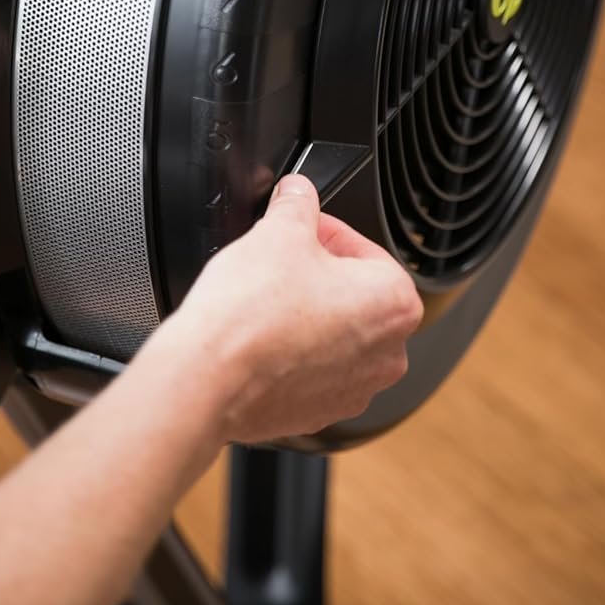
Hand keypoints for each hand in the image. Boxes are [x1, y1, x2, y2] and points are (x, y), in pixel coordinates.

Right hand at [156, 174, 422, 443]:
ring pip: (335, 334)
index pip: (365, 250)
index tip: (299, 230)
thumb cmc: (251, 315)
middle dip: (318, 274)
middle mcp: (387, 353)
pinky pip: (313, 370)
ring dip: (307, 314)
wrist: (210, 378)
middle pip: (355, 294)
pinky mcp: (320, 412)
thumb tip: (298, 192)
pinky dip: (292, 352)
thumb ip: (297, 202)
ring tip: (266, 299)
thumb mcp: (277, 232)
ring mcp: (356, 389)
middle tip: (279, 261)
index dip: (325, 233)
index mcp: (394, 303)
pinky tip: (261, 336)